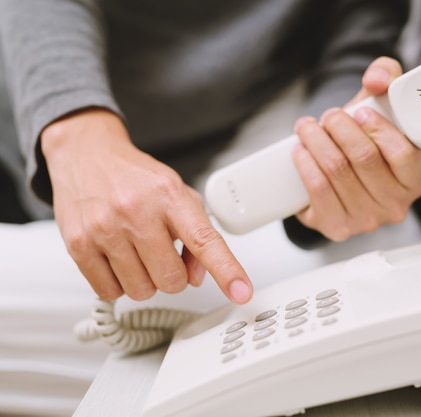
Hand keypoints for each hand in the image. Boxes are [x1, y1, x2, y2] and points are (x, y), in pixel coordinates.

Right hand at [41, 109, 252, 302]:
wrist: (88, 155)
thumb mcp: (178, 194)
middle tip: (162, 254)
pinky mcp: (78, 244)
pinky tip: (116, 258)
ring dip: (145, 280)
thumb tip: (199, 277)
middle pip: (172, 280)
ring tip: (136, 252)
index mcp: (170, 197)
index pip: (204, 241)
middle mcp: (137, 211)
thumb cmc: (137, 179)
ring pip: (141, 291)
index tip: (242, 292)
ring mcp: (106, 229)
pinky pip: (109, 291)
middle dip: (172, 275)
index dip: (226, 270)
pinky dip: (118, 283)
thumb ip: (197, 235)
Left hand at [291, 57, 420, 240]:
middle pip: (364, 159)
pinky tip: (300, 151)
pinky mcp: (337, 227)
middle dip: (340, 129)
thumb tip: (376, 78)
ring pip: (337, 171)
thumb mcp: (383, 107)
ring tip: (308, 128)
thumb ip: (387, 79)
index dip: (380, 129)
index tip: (360, 112)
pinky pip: (317, 191)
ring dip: (316, 142)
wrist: (341, 179)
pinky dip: (305, 165)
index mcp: (415, 178)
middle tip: (329, 116)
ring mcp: (366, 220)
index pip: (404, 154)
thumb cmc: (367, 141)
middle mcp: (395, 204)